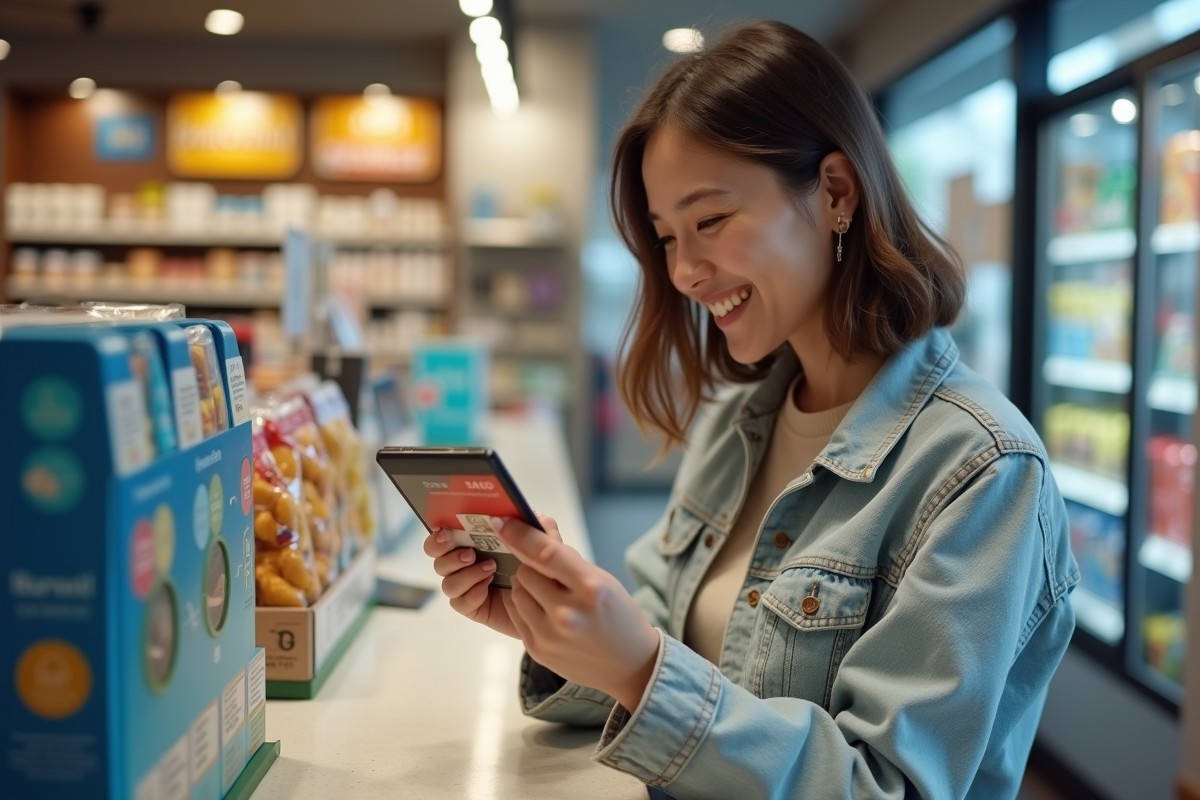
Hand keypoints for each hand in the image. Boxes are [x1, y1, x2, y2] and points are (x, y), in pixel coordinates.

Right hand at [422, 513, 564, 640]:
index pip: (445, 530)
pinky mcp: (472, 606)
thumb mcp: (546, 545)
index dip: (438, 530)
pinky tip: (486, 589)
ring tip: (490, 569)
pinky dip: (471, 593)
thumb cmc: (541, 570)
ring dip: (464, 573)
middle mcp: (466, 560)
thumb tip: (523, 515)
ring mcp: (467, 584)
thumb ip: (540, 528)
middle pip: (436, 554)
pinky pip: (459, 602)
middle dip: (443, 550)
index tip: (444, 527)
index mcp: (476, 539)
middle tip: (468, 551)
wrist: (549, 607)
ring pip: (446, 580)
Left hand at [493, 515, 659, 710]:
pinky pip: (516, 613)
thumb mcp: (601, 579)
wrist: (629, 665)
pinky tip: (542, 609)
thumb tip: (534, 527)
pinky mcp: (537, 649)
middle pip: (526, 571)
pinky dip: (524, 605)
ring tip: (547, 593)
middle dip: (532, 566)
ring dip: (526, 586)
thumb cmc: (618, 616)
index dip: (520, 534)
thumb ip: (565, 557)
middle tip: (548, 573)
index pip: (545, 553)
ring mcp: (550, 635)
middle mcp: (568, 613)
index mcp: (591, 588)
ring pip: (517, 591)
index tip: (502, 522)